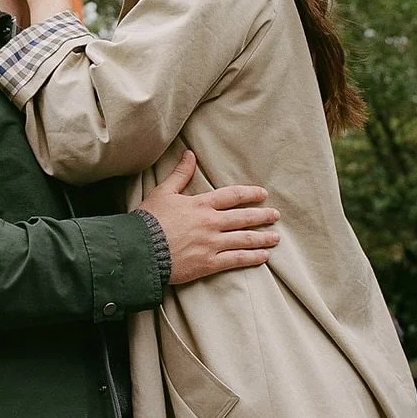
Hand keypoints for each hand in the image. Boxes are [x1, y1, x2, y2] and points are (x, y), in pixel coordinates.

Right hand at [139, 150, 279, 285]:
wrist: (140, 249)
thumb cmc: (149, 220)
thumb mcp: (163, 192)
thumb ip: (180, 174)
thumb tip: (189, 154)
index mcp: (201, 204)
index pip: (232, 195)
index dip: (250, 194)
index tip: (262, 194)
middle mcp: (211, 223)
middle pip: (244, 217)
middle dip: (262, 216)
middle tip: (275, 215)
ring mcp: (212, 244)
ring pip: (244, 239)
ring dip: (262, 238)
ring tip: (275, 238)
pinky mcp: (208, 263)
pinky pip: (236, 260)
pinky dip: (252, 258)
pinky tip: (263, 257)